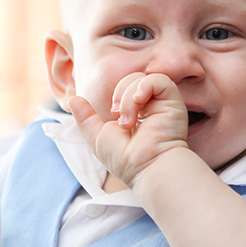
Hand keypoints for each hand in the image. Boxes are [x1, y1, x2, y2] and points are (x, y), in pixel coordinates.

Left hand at [67, 72, 188, 186]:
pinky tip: (140, 102)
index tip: (114, 116)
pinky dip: (144, 87)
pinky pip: (158, 80)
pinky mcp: (173, 102)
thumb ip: (85, 117)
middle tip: (121, 119)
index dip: (115, 96)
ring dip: (128, 98)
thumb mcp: (97, 136)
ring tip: (129, 122)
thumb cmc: (124, 158)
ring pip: (140, 79)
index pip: (123, 88)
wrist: (146, 167)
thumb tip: (72, 98)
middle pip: (130, 79)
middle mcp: (151, 105)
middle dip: (119, 95)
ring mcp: (162, 103)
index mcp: (136, 111)